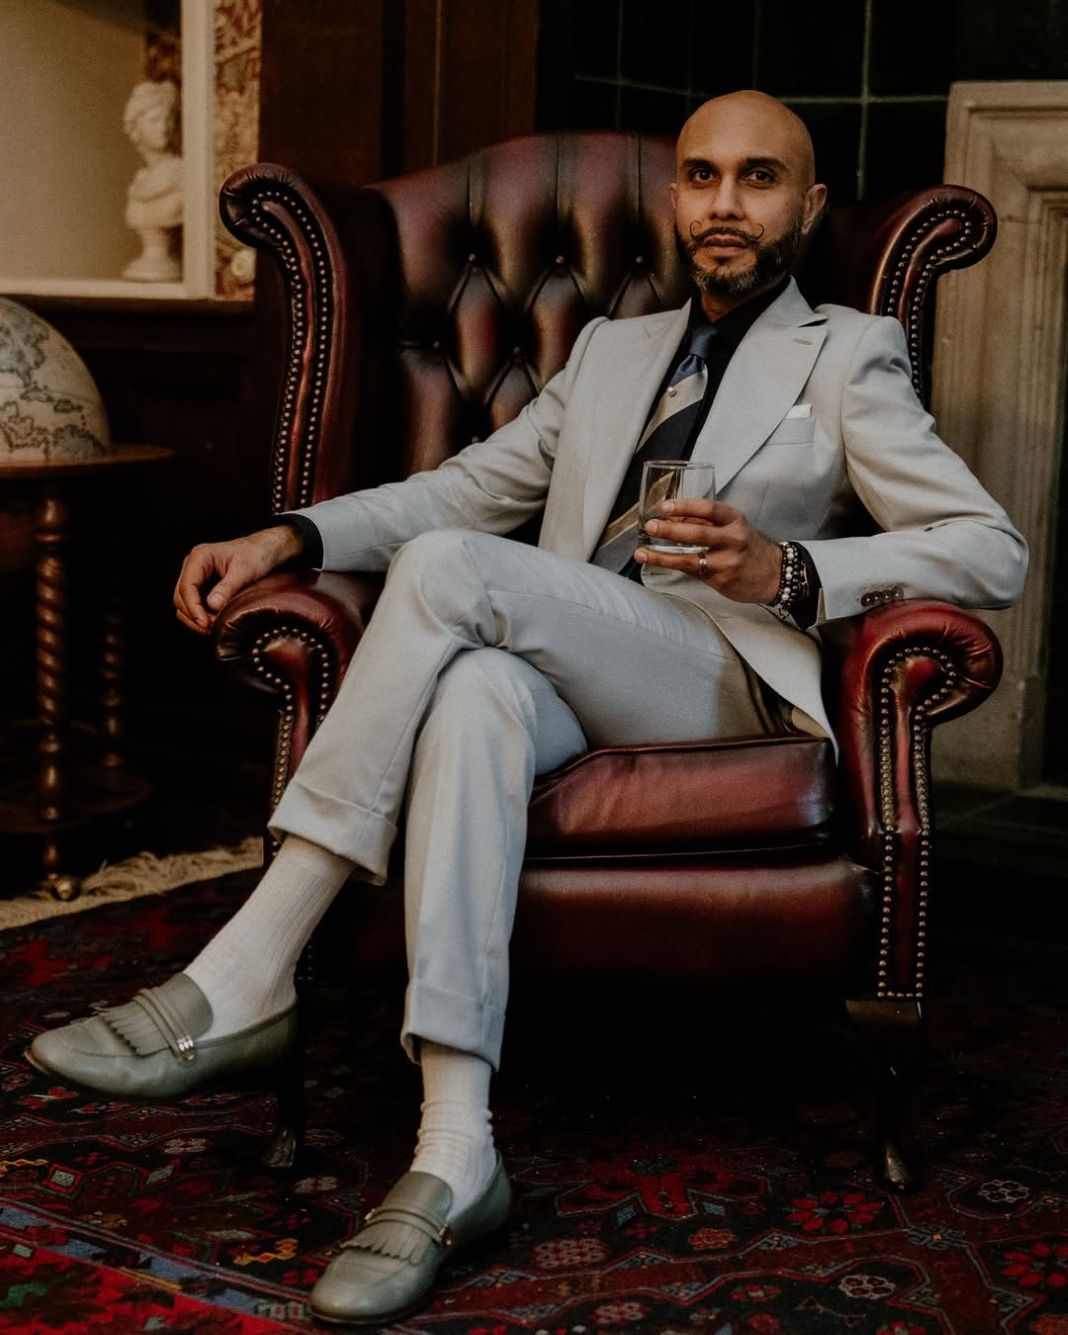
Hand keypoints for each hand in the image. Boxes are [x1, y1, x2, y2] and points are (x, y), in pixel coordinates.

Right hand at [173, 524, 303, 633]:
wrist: (264, 551)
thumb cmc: (256, 555)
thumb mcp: (245, 571)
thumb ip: (228, 587)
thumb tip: (212, 606)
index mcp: (200, 557)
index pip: (186, 586)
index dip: (193, 608)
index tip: (205, 623)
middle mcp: (193, 566)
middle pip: (180, 597)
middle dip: (194, 615)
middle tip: (212, 628)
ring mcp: (196, 577)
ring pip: (183, 603)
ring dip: (195, 619)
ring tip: (213, 628)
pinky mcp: (202, 587)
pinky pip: (193, 605)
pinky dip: (200, 616)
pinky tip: (213, 623)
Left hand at [635, 497, 781, 603]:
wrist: (774, 574)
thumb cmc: (749, 547)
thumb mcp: (734, 527)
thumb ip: (706, 522)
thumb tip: (672, 517)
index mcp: (735, 520)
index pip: (709, 508)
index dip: (685, 506)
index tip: (664, 507)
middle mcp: (733, 540)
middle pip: (698, 533)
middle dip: (670, 530)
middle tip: (650, 526)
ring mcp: (727, 562)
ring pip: (690, 558)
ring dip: (662, 556)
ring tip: (642, 553)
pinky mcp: (721, 580)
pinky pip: (692, 572)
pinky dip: (672, 566)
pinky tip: (656, 562)